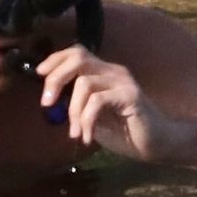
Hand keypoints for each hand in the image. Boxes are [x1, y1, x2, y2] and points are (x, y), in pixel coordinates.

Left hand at [37, 47, 196, 162]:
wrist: (158, 144)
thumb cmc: (126, 132)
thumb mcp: (94, 117)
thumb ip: (77, 106)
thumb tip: (52, 102)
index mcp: (104, 73)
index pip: (77, 52)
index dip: (55, 59)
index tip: (39, 73)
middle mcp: (114, 72)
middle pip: (78, 58)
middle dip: (56, 78)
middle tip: (47, 104)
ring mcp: (123, 82)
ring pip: (85, 82)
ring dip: (73, 111)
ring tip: (74, 132)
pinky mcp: (130, 96)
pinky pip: (98, 101)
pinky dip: (86, 120)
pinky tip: (88, 136)